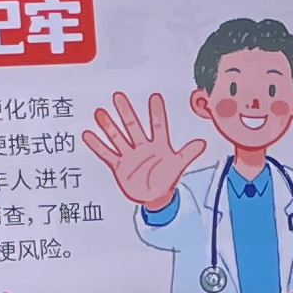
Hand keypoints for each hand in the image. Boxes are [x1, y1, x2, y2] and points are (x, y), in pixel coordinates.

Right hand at [80, 91, 209, 211]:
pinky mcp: (120, 165)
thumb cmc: (166, 178)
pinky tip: (89, 134)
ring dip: (109, 126)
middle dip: (126, 112)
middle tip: (118, 96)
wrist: (155, 196)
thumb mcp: (178, 165)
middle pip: (133, 127)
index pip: (158, 126)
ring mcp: (130, 155)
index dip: (157, 113)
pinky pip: (107, 154)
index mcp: (158, 145)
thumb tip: (202, 143)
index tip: (155, 97)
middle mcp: (142, 146)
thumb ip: (188, 153)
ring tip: (100, 112)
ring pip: (118, 137)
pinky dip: (98, 145)